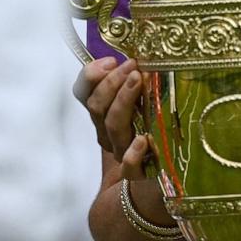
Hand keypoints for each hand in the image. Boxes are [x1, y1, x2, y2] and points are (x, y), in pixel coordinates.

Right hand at [72, 56, 151, 179]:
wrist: (157, 180)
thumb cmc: (154, 133)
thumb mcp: (145, 99)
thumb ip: (135, 80)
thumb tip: (136, 60)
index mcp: (103, 114)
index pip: (84, 92)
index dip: (91, 74)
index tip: (112, 60)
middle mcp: (107, 133)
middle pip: (97, 106)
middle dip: (112, 81)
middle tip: (132, 66)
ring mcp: (120, 152)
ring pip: (112, 126)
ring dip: (123, 100)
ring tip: (138, 80)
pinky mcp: (137, 173)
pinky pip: (129, 165)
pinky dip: (133, 152)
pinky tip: (143, 139)